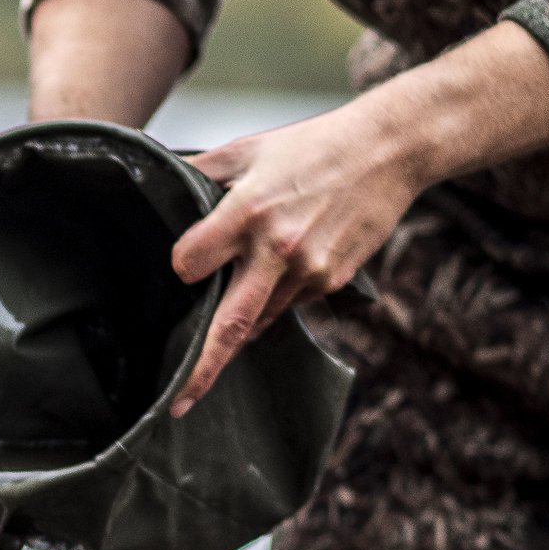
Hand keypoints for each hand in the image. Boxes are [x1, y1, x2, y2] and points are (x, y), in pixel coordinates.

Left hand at [167, 107, 421, 416]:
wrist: (388, 151)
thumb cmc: (316, 146)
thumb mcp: (249, 148)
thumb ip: (201, 170)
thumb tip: (160, 178)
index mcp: (248, 212)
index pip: (191, 263)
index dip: (181, 267)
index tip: (180, 268)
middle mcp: (277, 250)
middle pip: (228, 325)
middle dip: (200, 370)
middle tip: (176, 403)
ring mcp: (308, 271)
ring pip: (257, 319)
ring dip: (236, 329)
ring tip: (215, 342)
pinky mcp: (330, 282)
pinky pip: (286, 307)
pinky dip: (269, 304)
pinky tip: (271, 281)